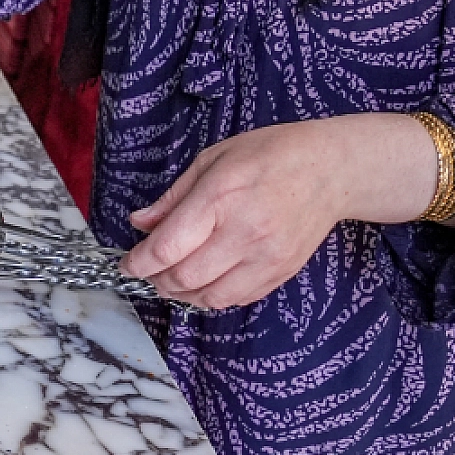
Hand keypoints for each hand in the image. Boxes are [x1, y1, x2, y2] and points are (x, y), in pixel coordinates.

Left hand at [119, 114, 439, 309]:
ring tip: (172, 277)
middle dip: (155, 279)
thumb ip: (173, 197)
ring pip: (208, 297)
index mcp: (220, 196)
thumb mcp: (213, 159)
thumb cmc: (269, 154)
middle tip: (147, 268)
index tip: (125, 263)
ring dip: (181, 293)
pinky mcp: (280, 273)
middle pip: (183, 278)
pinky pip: (235, 300)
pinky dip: (211, 297)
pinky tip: (204, 280)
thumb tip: (140, 223)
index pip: (168, 247)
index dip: (137, 263)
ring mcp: (265, 257)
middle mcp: (243, 231)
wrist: (329, 170)